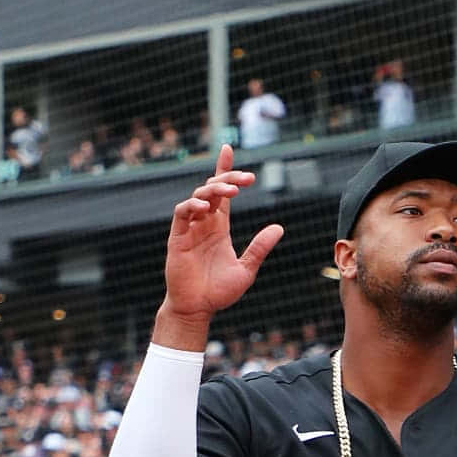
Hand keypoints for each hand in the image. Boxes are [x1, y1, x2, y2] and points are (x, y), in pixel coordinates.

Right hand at [156, 144, 283, 343]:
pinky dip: (192, 206)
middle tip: (246, 179)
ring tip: (231, 192)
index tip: (229, 148)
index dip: (225, 169)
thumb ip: (260, 247)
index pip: (223, 192)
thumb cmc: (219, 292)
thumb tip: (279, 227)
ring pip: (199, 196)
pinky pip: (182, 213)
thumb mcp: (246, 269)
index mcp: (219, 227)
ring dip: (214, 190)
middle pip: (213, 188)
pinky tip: (206, 209)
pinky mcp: (178, 237)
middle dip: (227, 177)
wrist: (198, 309)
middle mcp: (204, 223)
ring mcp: (190, 228)